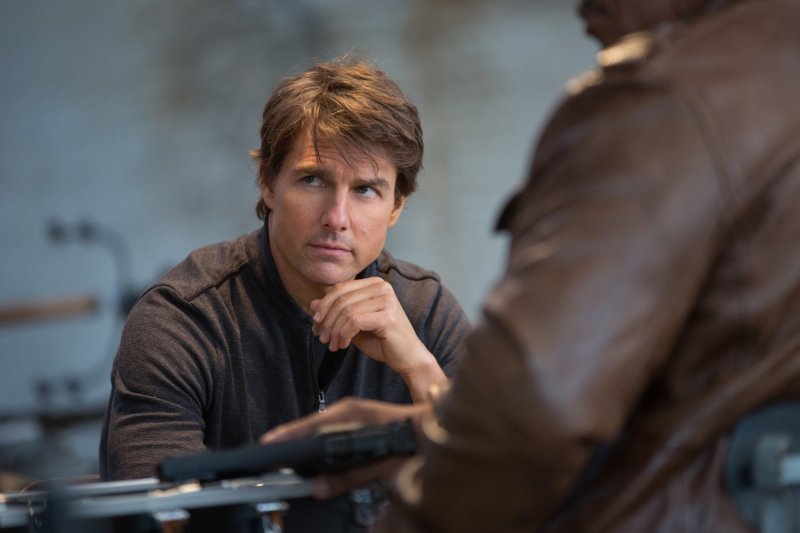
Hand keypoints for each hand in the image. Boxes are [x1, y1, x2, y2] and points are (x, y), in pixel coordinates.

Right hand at [260, 398, 429, 498]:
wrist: (435, 428)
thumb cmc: (412, 442)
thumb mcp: (379, 464)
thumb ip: (348, 477)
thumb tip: (319, 487)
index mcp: (353, 415)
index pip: (311, 425)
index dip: (289, 436)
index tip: (270, 443)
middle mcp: (352, 409)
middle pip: (312, 423)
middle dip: (291, 436)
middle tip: (270, 447)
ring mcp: (357, 411)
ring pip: (322, 423)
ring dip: (304, 435)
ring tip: (286, 447)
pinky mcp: (362, 416)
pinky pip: (333, 424)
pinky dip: (319, 434)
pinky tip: (316, 444)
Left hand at [311, 277, 446, 400]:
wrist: (407, 358)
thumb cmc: (382, 340)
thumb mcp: (353, 324)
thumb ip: (336, 312)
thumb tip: (313, 303)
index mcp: (374, 284)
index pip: (340, 288)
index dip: (324, 306)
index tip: (316, 325)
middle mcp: (382, 287)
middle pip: (341, 298)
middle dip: (327, 320)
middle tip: (321, 337)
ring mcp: (386, 300)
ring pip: (346, 311)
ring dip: (334, 330)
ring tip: (332, 344)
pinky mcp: (387, 316)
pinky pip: (354, 321)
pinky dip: (344, 335)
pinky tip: (343, 345)